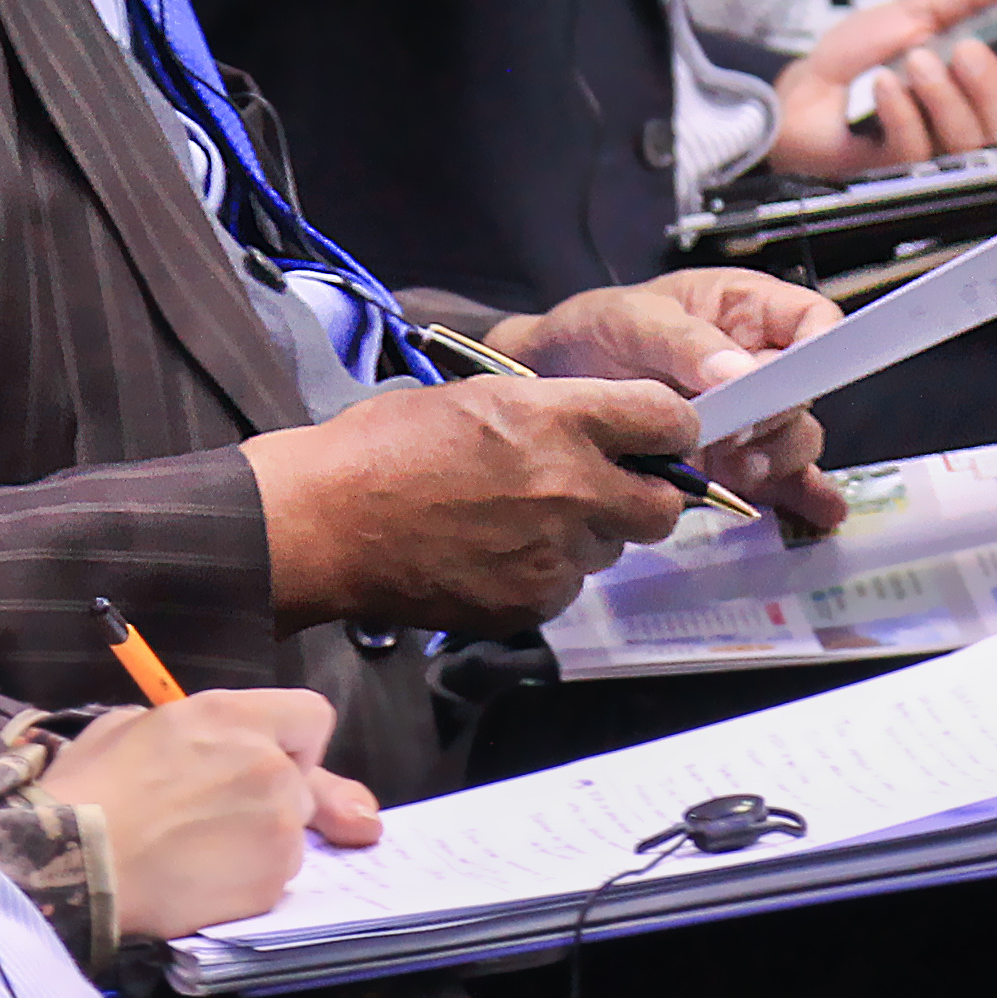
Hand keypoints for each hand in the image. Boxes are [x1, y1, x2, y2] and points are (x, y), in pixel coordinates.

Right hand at [39, 688, 383, 939]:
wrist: (74, 865)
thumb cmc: (85, 791)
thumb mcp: (125, 726)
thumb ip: (183, 726)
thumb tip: (194, 743)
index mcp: (230, 717)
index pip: (311, 716)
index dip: (294, 741)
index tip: (268, 759)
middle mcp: (267, 766)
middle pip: (303, 784)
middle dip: (271, 800)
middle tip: (218, 820)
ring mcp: (276, 828)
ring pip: (291, 836)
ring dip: (260, 844)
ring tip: (198, 855)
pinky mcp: (270, 882)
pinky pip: (274, 879)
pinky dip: (248, 883)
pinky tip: (200, 883)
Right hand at [240, 371, 696, 626]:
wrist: (326, 523)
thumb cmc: (385, 448)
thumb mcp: (478, 394)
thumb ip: (554, 410)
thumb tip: (604, 426)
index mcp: (560, 420)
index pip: (669, 422)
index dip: (670, 429)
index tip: (659, 437)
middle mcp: (571, 488)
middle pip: (663, 505)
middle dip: (644, 495)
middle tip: (607, 488)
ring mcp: (553, 553)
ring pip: (610, 550)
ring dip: (585, 535)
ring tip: (521, 519)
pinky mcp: (531, 603)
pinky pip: (566, 588)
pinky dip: (544, 573)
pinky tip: (495, 553)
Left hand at [484, 272, 847, 533]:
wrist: (550, 381)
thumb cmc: (594, 331)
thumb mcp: (631, 320)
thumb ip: (686, 342)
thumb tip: (739, 373)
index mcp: (744, 309)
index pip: (811, 320)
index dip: (816, 348)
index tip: (785, 380)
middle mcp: (757, 361)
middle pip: (804, 393)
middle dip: (777, 420)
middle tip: (734, 438)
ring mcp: (749, 414)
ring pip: (794, 439)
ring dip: (776, 461)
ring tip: (736, 471)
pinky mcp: (736, 457)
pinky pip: (782, 478)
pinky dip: (798, 497)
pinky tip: (813, 513)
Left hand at [768, 0, 996, 180]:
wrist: (799, 85)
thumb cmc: (857, 55)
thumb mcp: (913, 12)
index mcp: (964, 87)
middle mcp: (953, 123)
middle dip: (987, 82)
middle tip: (966, 48)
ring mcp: (926, 152)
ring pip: (962, 139)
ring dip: (943, 95)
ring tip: (915, 61)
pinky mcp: (892, 170)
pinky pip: (915, 150)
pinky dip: (903, 113)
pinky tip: (884, 86)